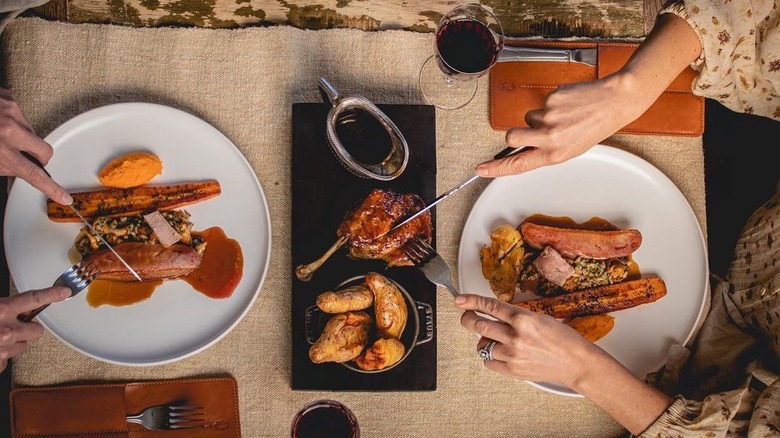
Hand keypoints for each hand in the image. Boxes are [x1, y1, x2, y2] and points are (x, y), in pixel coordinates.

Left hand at [0, 88, 71, 204]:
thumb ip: (1, 166)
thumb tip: (14, 169)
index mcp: (0, 150)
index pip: (33, 175)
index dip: (50, 188)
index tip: (63, 196)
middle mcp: (8, 130)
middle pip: (44, 151)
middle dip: (39, 156)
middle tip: (25, 156)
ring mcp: (10, 111)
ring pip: (31, 131)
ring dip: (19, 135)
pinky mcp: (8, 98)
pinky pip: (20, 114)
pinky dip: (10, 119)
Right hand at [0, 287, 69, 372]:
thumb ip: (1, 306)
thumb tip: (8, 306)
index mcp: (1, 310)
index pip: (34, 298)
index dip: (51, 294)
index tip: (64, 291)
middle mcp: (6, 330)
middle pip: (36, 330)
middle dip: (27, 328)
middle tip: (11, 327)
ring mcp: (3, 349)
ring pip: (23, 347)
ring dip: (14, 343)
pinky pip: (7, 361)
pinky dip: (1, 357)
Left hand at [455, 293, 606, 387]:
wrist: (575, 363)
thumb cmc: (563, 339)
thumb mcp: (539, 317)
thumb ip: (515, 315)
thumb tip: (493, 311)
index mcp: (523, 319)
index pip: (489, 306)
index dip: (471, 301)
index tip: (459, 300)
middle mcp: (515, 336)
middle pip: (478, 325)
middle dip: (468, 319)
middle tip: (467, 316)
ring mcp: (512, 355)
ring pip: (481, 344)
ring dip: (483, 339)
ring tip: (494, 338)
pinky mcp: (512, 371)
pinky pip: (488, 362)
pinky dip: (490, 356)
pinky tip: (499, 352)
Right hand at [474, 13, 701, 178]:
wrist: (615, 102)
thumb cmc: (594, 127)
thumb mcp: (570, 149)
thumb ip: (545, 150)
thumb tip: (523, 149)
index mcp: (555, 155)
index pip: (518, 165)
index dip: (496, 169)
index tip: (481, 169)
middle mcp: (549, 138)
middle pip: (511, 138)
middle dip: (514, 135)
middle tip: (531, 132)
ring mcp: (549, 117)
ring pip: (528, 118)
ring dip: (539, 117)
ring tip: (563, 117)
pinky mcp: (551, 99)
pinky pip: (541, 104)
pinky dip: (551, 104)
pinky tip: (569, 105)